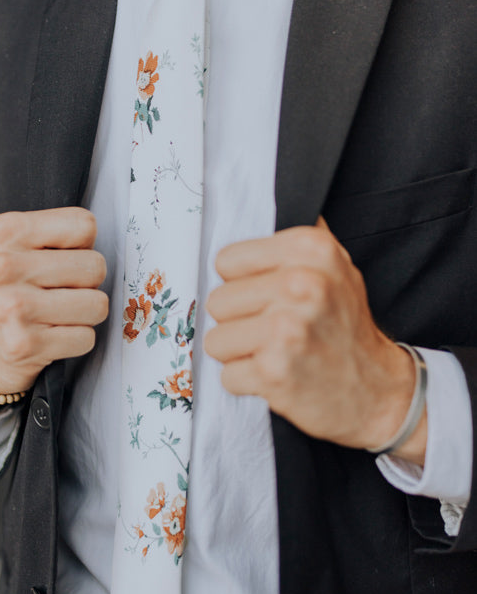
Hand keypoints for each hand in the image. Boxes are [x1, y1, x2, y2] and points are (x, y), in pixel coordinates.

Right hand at [0, 208, 107, 406]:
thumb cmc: (14, 292)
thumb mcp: (20, 247)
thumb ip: (60, 234)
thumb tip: (116, 244)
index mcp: (4, 231)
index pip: (84, 225)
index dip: (82, 247)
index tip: (58, 261)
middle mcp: (2, 266)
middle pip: (95, 265)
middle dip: (88, 283)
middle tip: (59, 293)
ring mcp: (11, 307)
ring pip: (98, 304)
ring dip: (86, 314)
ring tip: (57, 315)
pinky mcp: (24, 344)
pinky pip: (87, 338)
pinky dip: (77, 341)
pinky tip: (51, 338)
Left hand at [204, 219, 426, 461]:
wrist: (378, 390)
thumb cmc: (346, 327)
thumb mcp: (336, 267)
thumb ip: (297, 241)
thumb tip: (263, 203)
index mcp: (310, 249)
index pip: (227, 261)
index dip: (243, 284)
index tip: (270, 297)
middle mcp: (300, 283)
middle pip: (217, 301)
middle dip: (239, 322)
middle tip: (276, 332)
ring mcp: (286, 329)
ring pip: (215, 340)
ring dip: (240, 354)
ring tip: (275, 353)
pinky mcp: (274, 371)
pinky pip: (227, 376)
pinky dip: (248, 383)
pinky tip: (278, 376)